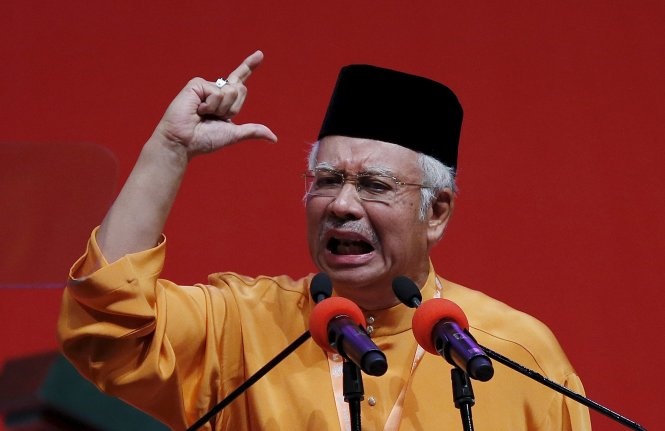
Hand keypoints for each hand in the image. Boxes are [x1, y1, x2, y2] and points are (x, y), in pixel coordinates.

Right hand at [154, 50, 277, 158]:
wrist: (184, 143)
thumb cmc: (204, 140)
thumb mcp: (234, 134)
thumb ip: (253, 131)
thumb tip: (274, 138)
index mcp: (223, 101)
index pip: (239, 81)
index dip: (249, 67)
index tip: (260, 54)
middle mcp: (215, 91)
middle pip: (240, 89)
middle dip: (232, 108)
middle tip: (214, 118)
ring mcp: (205, 86)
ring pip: (231, 91)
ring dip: (220, 109)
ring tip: (203, 115)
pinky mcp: (196, 84)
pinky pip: (217, 92)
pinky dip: (210, 105)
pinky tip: (197, 110)